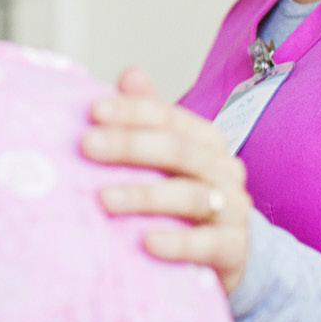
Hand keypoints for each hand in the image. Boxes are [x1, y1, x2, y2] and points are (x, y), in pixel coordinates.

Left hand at [83, 67, 251, 293]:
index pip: (170, 117)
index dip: (133, 110)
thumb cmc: (188, 193)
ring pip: (191, 197)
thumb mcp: (169, 155)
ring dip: (146, 197)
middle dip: (131, 146)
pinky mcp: (234, 248)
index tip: (93, 110)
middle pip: (179, 151)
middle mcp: (223, 169)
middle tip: (86, 146)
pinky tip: (145, 243)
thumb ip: (150, 119)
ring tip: (104, 199)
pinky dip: (177, 243)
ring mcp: (232, 208)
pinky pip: (207, 244)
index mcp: (206, 140)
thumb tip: (130, 73)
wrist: (233, 248)